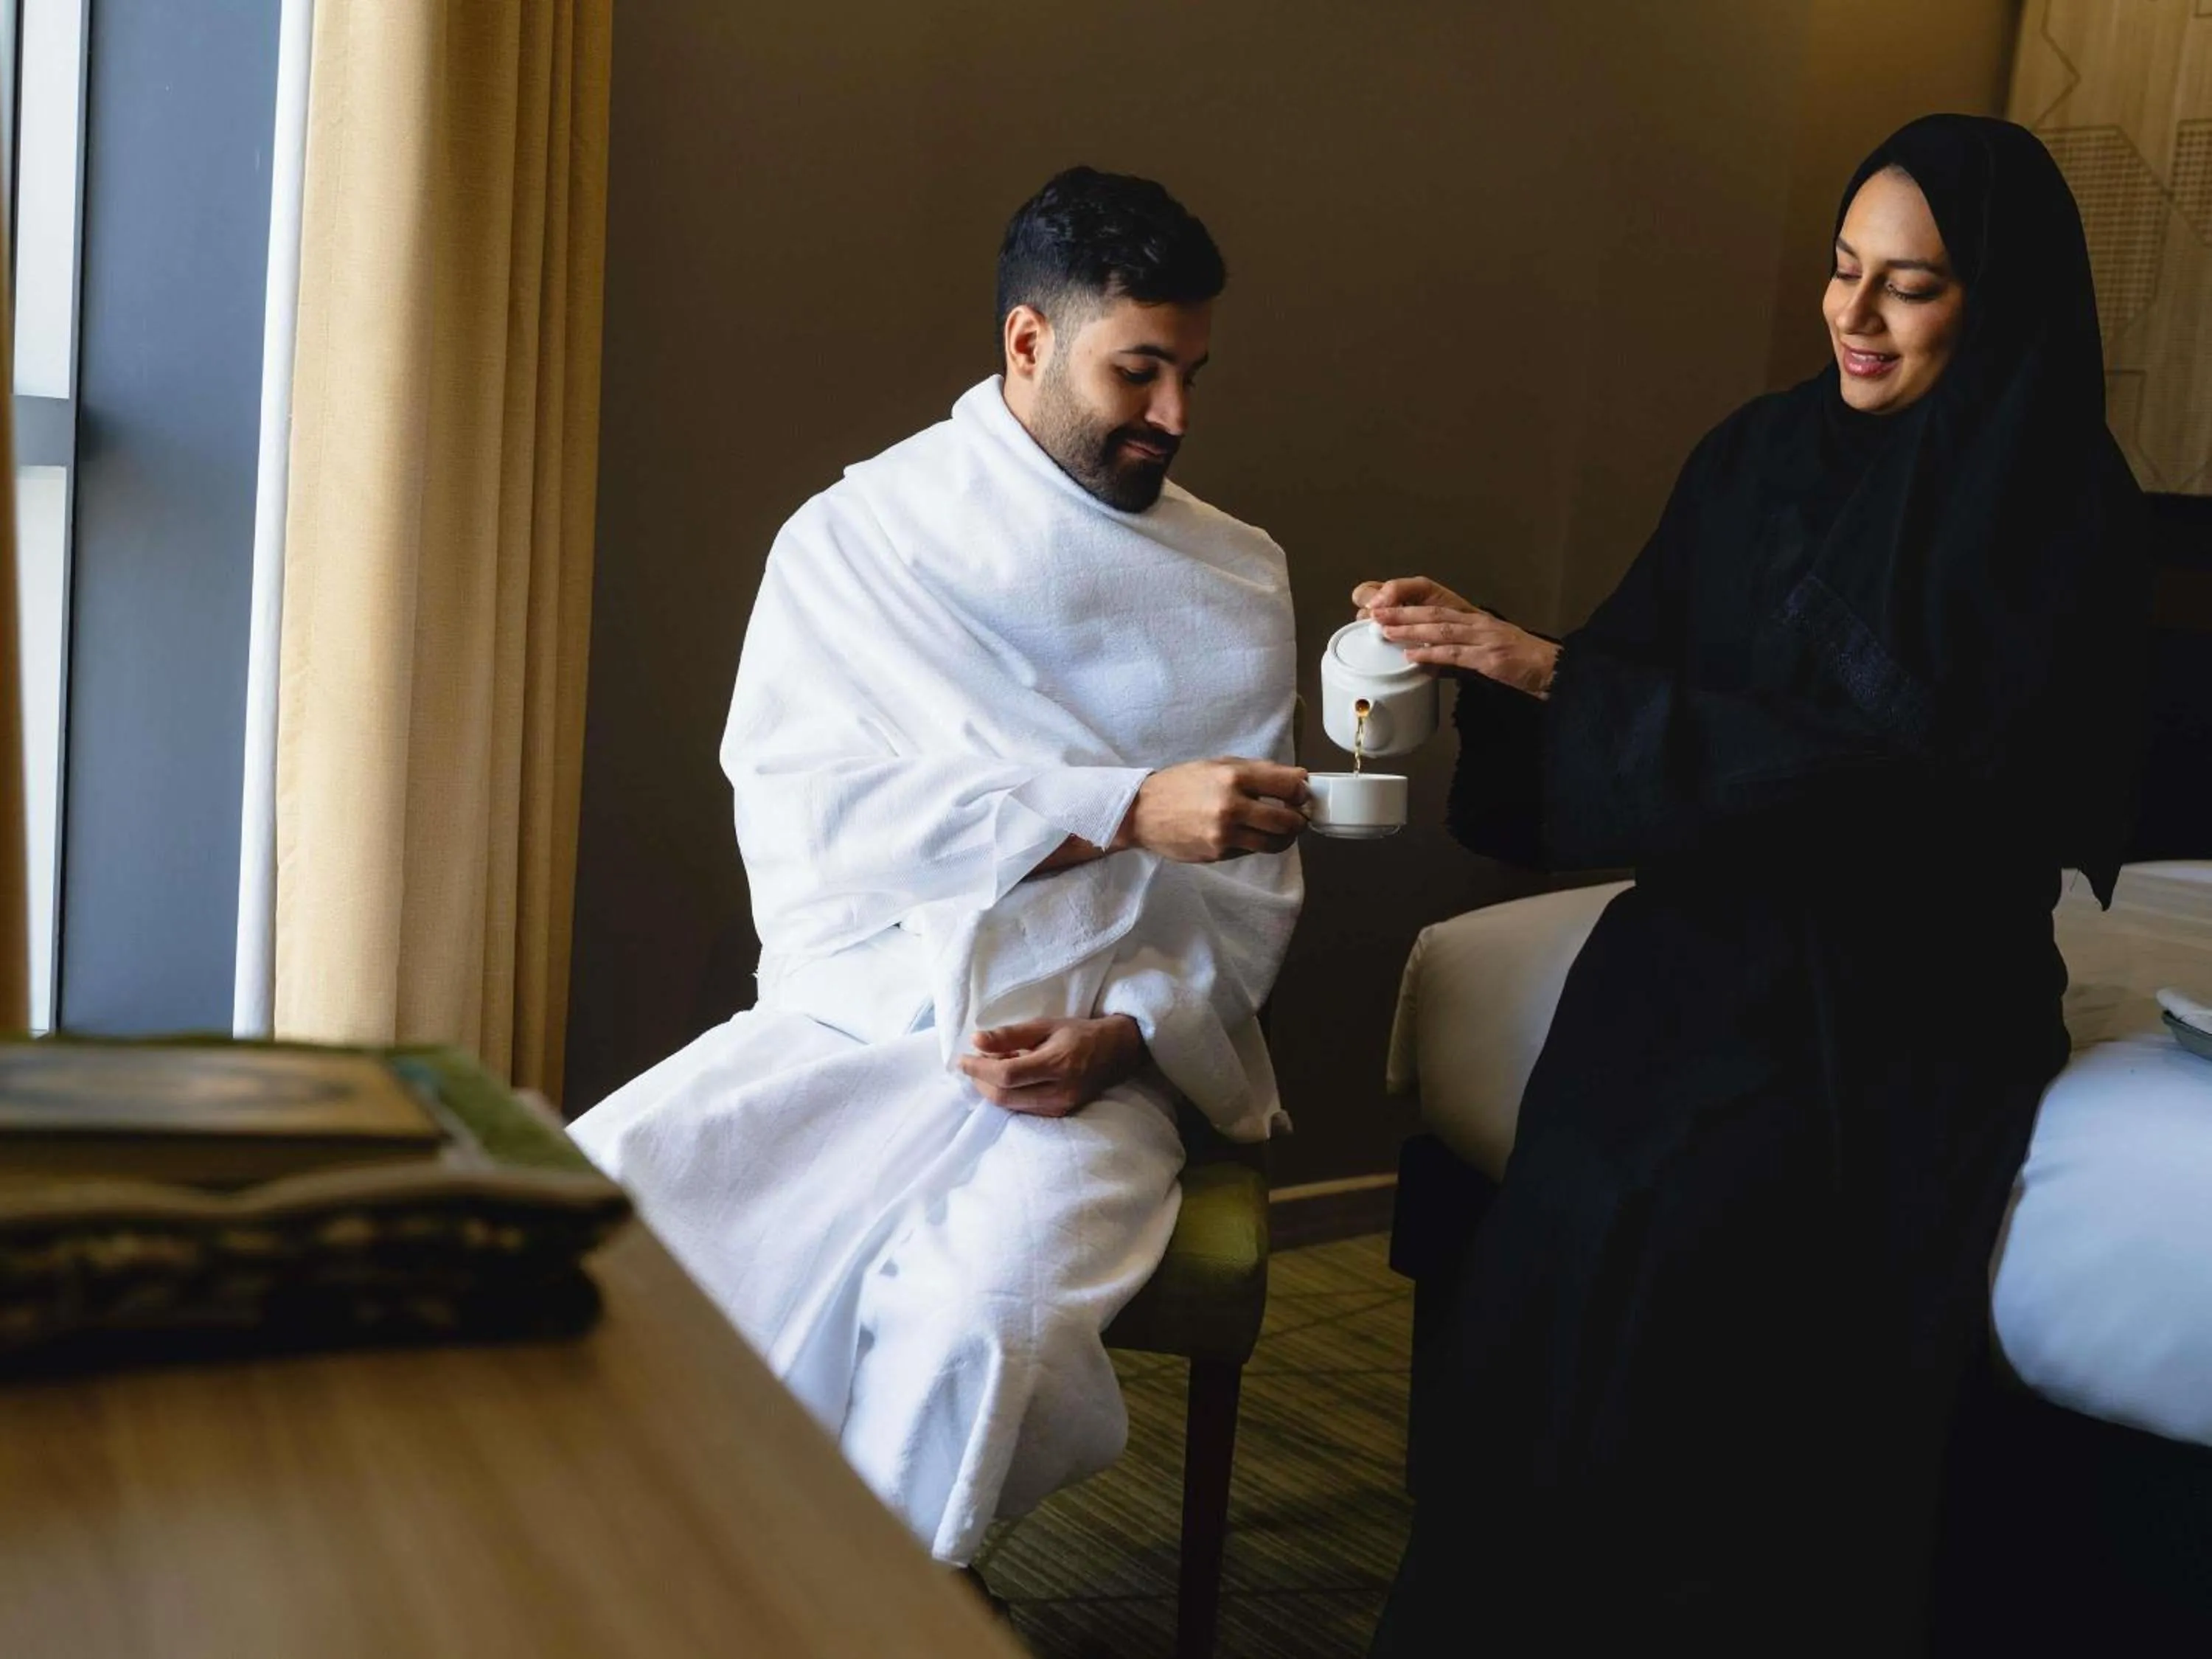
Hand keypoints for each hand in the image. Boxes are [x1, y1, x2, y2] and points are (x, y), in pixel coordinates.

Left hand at [957, 1015, 1146, 1115]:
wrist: (1116, 1053)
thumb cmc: (1079, 1033)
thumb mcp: (1045, 1025)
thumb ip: (1010, 1035)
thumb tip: (976, 1041)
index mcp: (1057, 1064)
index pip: (1007, 1074)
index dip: (979, 1069)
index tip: (962, 1058)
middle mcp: (1059, 1091)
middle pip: (1004, 1096)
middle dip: (980, 1082)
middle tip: (972, 1064)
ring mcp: (1060, 1106)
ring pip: (1010, 1106)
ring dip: (991, 1089)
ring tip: (990, 1068)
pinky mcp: (1059, 1113)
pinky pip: (1022, 1109)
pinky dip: (1007, 1095)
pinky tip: (1007, 1079)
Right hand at [1115, 759, 1308, 862]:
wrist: (1142, 812)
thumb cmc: (1182, 784)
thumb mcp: (1218, 764)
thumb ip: (1258, 771)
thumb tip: (1297, 779)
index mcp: (1234, 777)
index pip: (1289, 786)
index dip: (1302, 791)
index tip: (1300, 793)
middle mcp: (1232, 806)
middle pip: (1288, 821)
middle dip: (1299, 820)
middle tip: (1297, 816)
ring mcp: (1225, 834)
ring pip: (1275, 843)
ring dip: (1285, 838)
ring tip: (1281, 830)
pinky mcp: (1219, 853)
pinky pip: (1252, 850)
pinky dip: (1257, 843)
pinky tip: (1247, 834)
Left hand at [1359, 581, 1559, 697]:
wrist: (1554, 669)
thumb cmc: (1520, 662)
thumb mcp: (1486, 651)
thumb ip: (1458, 650)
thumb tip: (1425, 656)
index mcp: (1476, 620)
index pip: (1437, 606)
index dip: (1409, 606)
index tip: (1384, 608)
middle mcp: (1479, 624)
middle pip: (1434, 612)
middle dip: (1402, 612)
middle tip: (1374, 613)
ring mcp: (1485, 639)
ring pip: (1442, 629)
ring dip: (1411, 629)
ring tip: (1385, 630)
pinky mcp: (1492, 658)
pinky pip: (1457, 654)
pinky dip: (1432, 655)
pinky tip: (1413, 657)